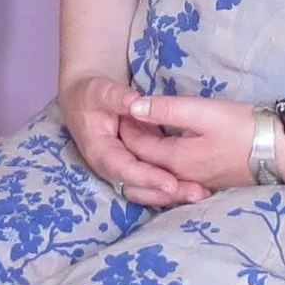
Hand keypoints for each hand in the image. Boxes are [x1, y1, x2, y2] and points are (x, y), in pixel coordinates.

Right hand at [61, 75, 208, 209]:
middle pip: (140, 186)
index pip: (126, 170)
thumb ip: (118, 98)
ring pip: (148, 188)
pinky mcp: (135, 165)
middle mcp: (111, 167)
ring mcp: (123, 168)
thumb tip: (136, 103)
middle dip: (166, 192)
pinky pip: (152, 179)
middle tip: (195, 193)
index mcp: (101, 152)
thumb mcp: (101, 92)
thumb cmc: (91, 95)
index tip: (171, 183)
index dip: (148, 177)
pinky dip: (171, 184)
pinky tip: (194, 185)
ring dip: (172, 193)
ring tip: (200, 193)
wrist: (84, 100)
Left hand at [112, 90, 279, 196]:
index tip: (118, 112)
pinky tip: (167, 157)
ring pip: (161, 176)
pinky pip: (177, 181)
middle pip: (147, 165)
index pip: (138, 148)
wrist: (279, 149)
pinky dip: (164, 170)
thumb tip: (132, 106)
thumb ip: (166, 109)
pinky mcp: (210, 185)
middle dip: (133, 145)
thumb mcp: (202, 111)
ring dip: (147, 160)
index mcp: (176, 160)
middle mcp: (182, 179)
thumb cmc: (241, 127)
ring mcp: (197, 185)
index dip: (126, 129)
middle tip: (124, 124)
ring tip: (141, 139)